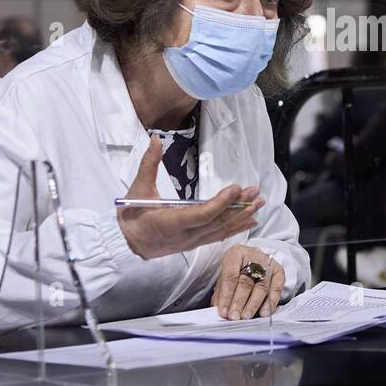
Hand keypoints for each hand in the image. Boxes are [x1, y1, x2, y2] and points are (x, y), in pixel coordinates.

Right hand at [116, 135, 264, 258]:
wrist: (127, 245)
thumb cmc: (131, 218)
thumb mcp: (137, 189)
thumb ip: (148, 164)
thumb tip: (155, 139)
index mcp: (171, 222)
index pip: (201, 215)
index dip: (220, 203)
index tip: (235, 188)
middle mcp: (185, 235)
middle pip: (217, 222)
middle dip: (238, 207)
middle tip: (255, 192)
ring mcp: (192, 241)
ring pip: (221, 230)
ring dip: (241, 216)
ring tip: (259, 203)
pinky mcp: (195, 242)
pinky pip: (218, 235)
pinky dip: (236, 227)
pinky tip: (250, 220)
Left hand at [211, 244, 285, 319]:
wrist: (253, 260)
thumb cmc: (237, 270)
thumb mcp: (224, 277)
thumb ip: (221, 292)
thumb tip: (220, 309)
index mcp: (235, 254)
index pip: (230, 275)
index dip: (226, 295)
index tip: (223, 311)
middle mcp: (253, 256)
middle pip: (246, 282)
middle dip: (239, 302)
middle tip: (234, 316)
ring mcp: (268, 263)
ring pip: (261, 287)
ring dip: (253, 304)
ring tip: (246, 316)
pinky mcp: (278, 271)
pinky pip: (276, 288)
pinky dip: (270, 302)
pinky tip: (263, 312)